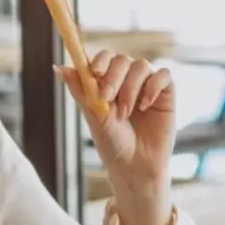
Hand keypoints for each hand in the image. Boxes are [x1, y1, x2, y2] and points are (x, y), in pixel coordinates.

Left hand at [55, 51, 175, 224]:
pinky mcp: (166, 93)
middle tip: (107, 98)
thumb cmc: (113, 143)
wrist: (135, 166)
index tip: (94, 72)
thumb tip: (58, 67)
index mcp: (107, 82)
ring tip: (126, 113)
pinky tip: (145, 105)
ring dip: (131, 88)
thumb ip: (80, 90)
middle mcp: (127, 80)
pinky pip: (163, 75)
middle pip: (122, 59)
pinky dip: (153, 87)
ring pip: (141, 66)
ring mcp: (147, 85)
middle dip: (113, 76)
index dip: (99, 59)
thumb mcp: (94, 116)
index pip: (104, 58)